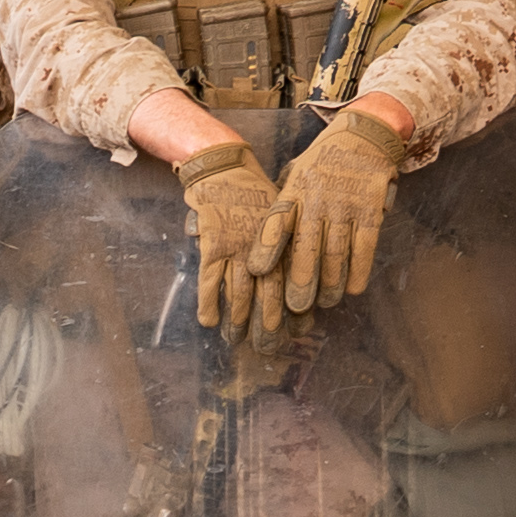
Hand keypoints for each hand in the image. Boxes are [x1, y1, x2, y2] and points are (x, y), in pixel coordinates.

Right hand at [172, 140, 292, 334]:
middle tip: (268, 348)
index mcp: (286, 243)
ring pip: (241, 293)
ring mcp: (238, 247)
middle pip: (270, 295)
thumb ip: (291, 244)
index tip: (301, 332)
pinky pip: (211, 280)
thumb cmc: (256, 192)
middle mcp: (266, 247)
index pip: (294, 284)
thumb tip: (306, 271)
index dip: (297, 310)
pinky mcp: (213, 245)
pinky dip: (210, 303)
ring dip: (239, 321)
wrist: (225, 168)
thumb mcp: (285, 215)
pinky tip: (210, 322)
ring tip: (237, 341)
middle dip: (269, 325)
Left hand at [268, 112, 404, 316]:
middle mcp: (317, 199)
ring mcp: (345, 204)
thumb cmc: (323, 162)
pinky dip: (359, 269)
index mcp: (294, 191)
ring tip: (327, 301)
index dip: (266, 249)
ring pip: (336, 252)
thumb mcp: (296, 176)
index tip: (256, 271)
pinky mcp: (371, 208)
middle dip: (301, 281)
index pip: (277, 222)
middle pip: (307, 246)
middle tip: (297, 306)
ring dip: (331, 282)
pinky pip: (365, 245)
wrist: (364, 135)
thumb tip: (261, 243)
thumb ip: (284, 206)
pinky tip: (353, 288)